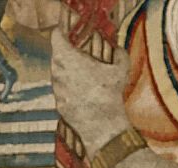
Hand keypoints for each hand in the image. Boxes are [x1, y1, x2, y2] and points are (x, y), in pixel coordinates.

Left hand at [48, 31, 131, 154]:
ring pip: (57, 74)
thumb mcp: (121, 69)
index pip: (57, 39)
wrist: (102, 125)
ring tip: (78, 70)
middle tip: (73, 50)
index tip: (63, 32)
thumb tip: (117, 49)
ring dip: (65, 71)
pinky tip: (79, 89)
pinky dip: (67, 87)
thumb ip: (119, 54)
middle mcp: (59, 74)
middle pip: (56, 57)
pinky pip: (60, 90)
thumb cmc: (110, 94)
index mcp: (70, 60)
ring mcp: (57, 90)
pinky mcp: (58, 104)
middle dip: (63, 52)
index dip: (59, 34)